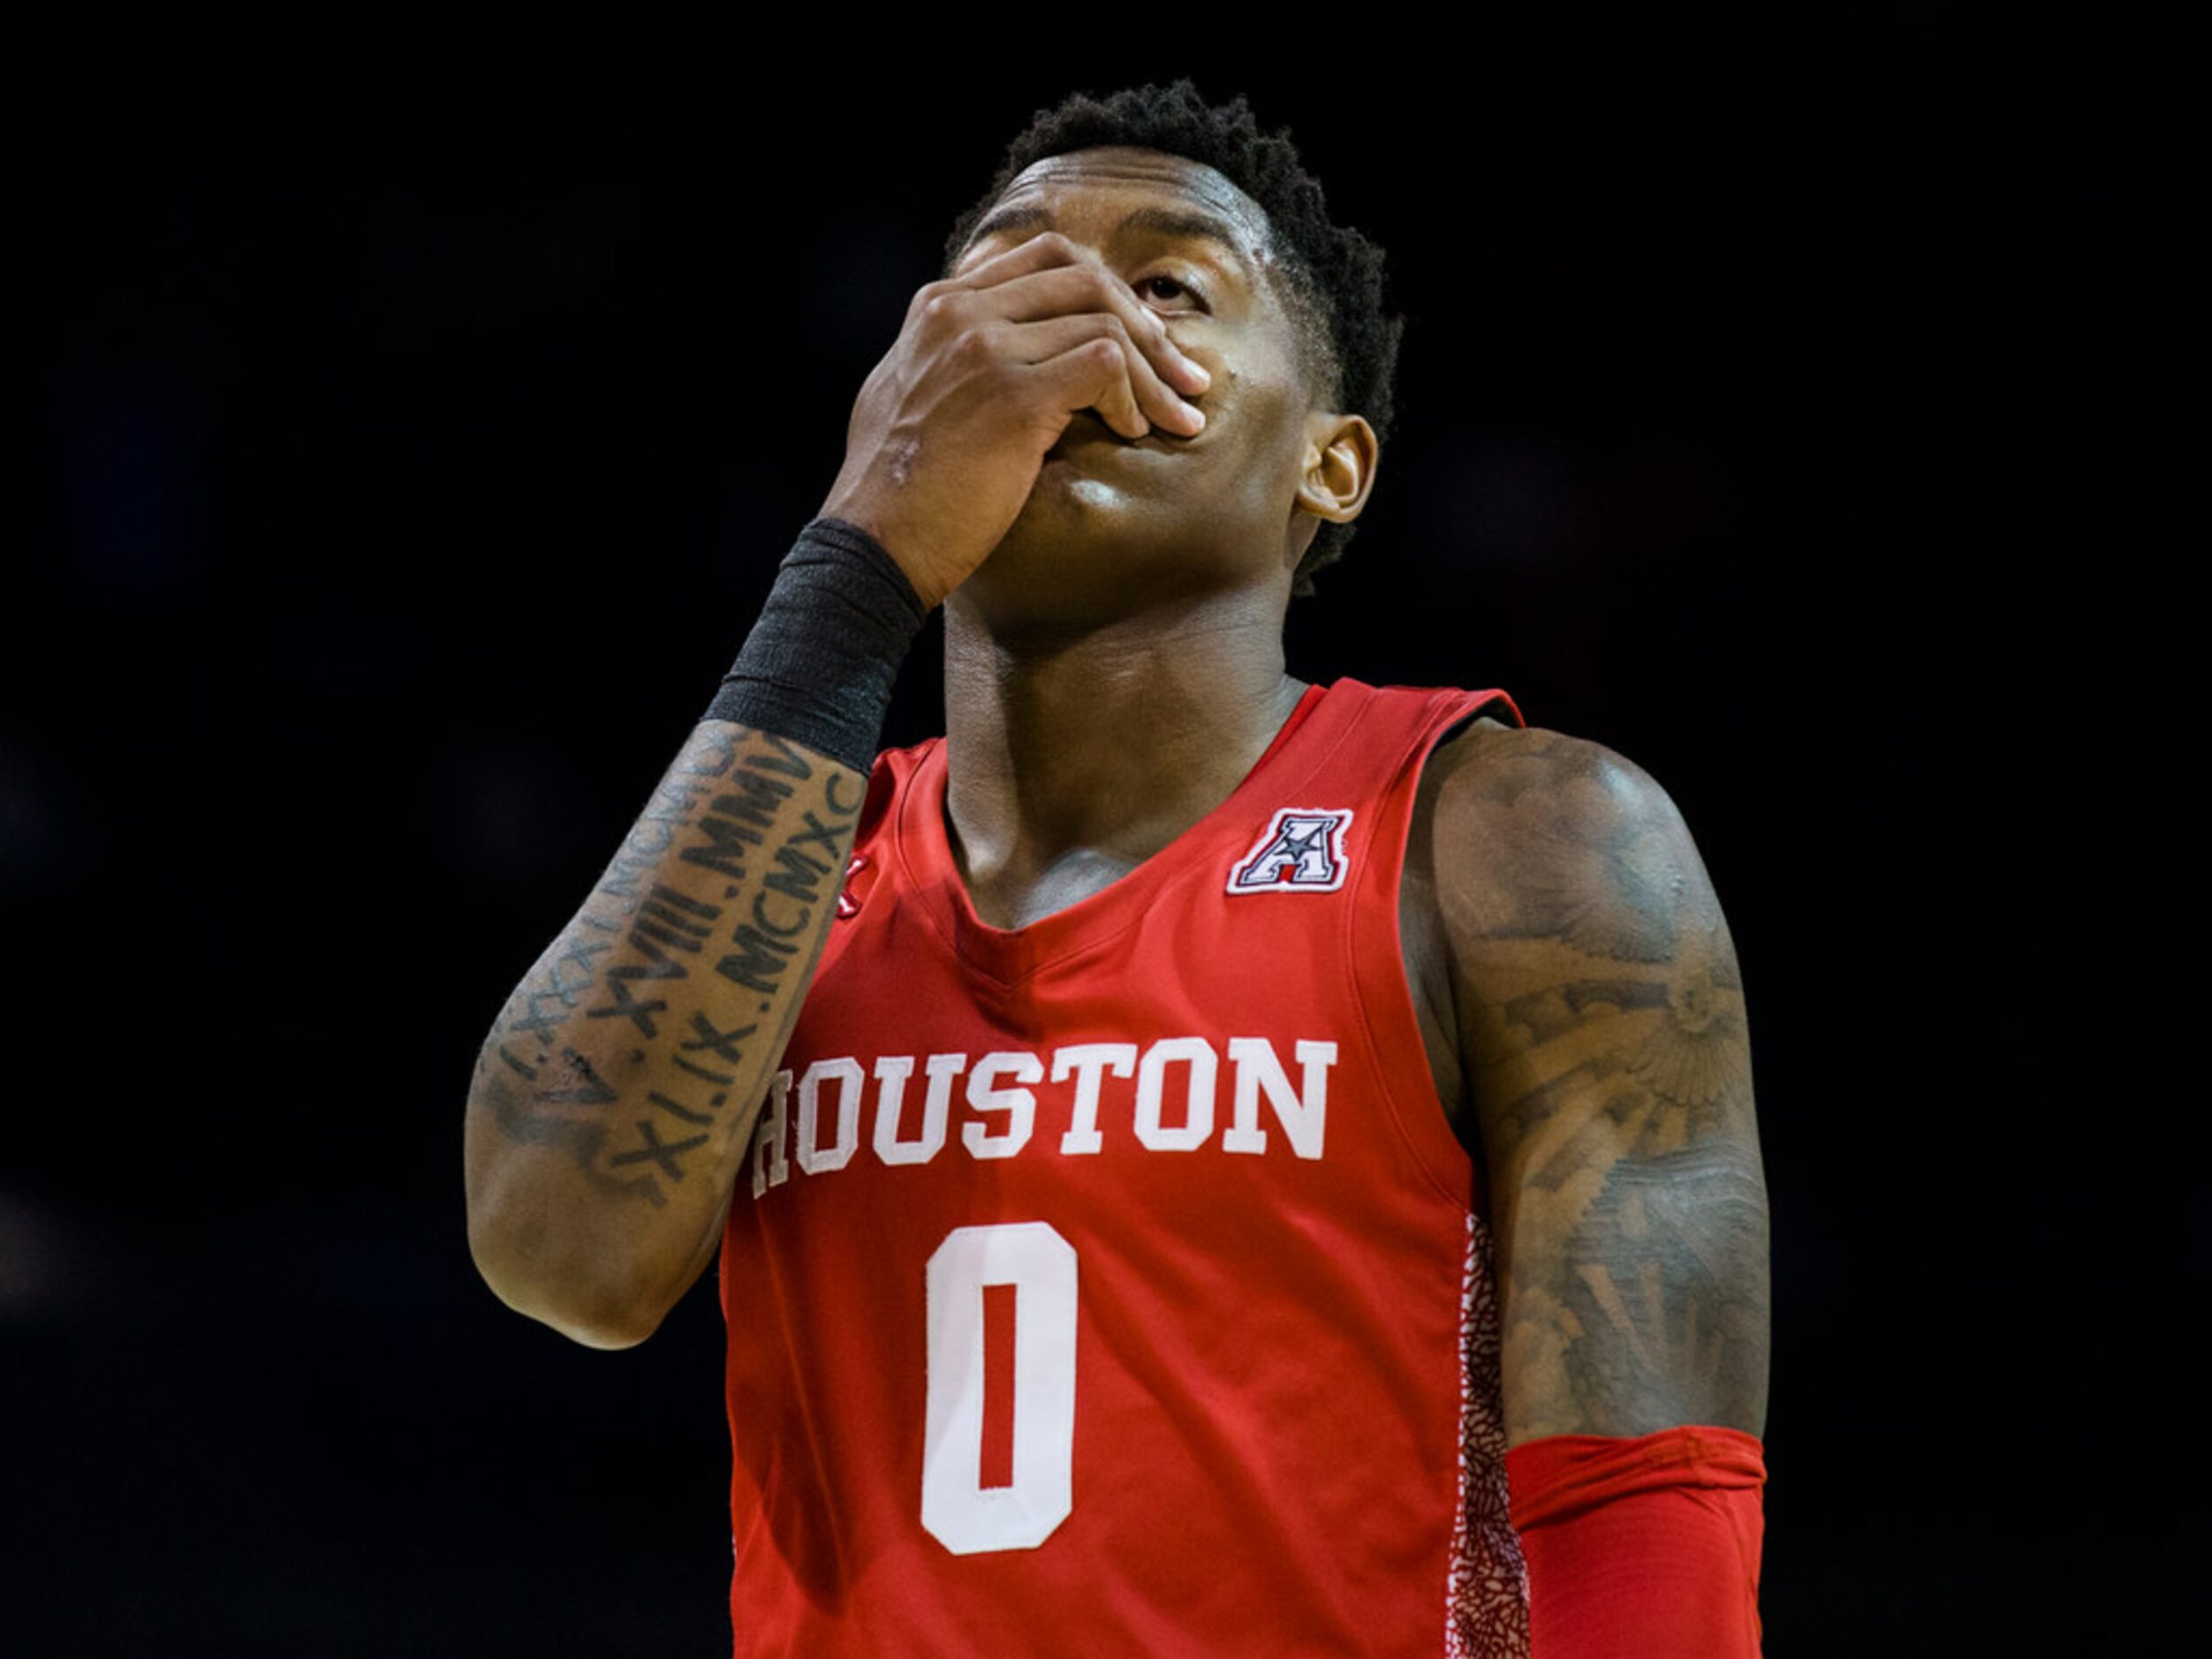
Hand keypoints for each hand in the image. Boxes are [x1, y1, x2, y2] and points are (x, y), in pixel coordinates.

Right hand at [818, 232, 1211, 609]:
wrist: (872, 542)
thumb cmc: (896, 488)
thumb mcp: (909, 391)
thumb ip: (953, 353)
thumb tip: (1011, 346)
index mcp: (939, 305)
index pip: (1046, 258)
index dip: (1106, 293)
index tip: (1139, 337)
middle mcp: (960, 314)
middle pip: (1084, 278)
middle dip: (1146, 324)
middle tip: (1182, 375)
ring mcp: (985, 350)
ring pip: (1104, 324)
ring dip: (1155, 373)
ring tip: (1178, 415)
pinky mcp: (1013, 398)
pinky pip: (1104, 366)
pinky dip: (1133, 397)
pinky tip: (1133, 431)